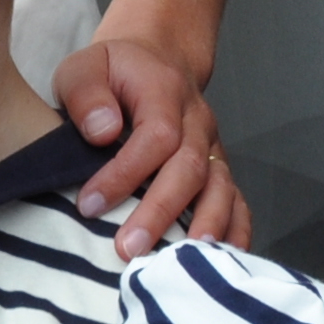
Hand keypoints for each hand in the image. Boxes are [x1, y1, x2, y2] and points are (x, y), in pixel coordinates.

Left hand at [54, 39, 250, 255]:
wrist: (159, 60)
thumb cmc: (114, 72)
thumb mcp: (85, 67)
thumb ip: (86, 93)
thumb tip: (102, 131)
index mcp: (164, 91)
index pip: (156, 135)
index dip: (125, 173)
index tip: (89, 205)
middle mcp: (197, 121)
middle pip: (190, 167)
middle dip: (160, 211)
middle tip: (127, 249)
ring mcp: (212, 148)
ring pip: (220, 187)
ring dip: (203, 226)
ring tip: (181, 262)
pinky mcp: (218, 171)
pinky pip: (238, 201)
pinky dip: (235, 232)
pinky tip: (219, 263)